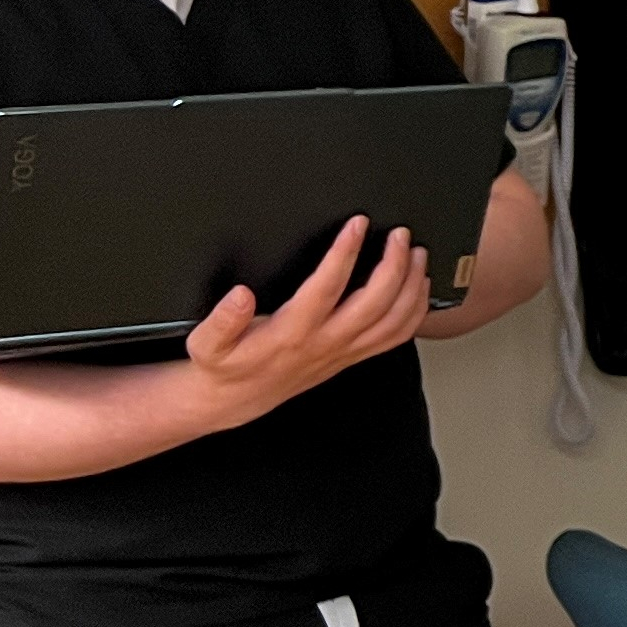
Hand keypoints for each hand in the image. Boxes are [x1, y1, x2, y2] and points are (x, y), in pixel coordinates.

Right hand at [181, 216, 430, 431]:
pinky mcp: (350, 358)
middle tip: (401, 235)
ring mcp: (343, 353)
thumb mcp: (206, 343)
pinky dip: (415, 313)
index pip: (327, 288)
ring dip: (412, 287)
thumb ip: (222, 320)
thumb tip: (240, 295)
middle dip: (394, 266)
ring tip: (418, 254)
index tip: (357, 225)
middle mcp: (325, 344)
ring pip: (393, 323)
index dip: (345, 253)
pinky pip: (394, 339)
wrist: (232, 401)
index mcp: (291, 334)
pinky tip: (419, 289)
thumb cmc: (223, 366)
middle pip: (375, 304)